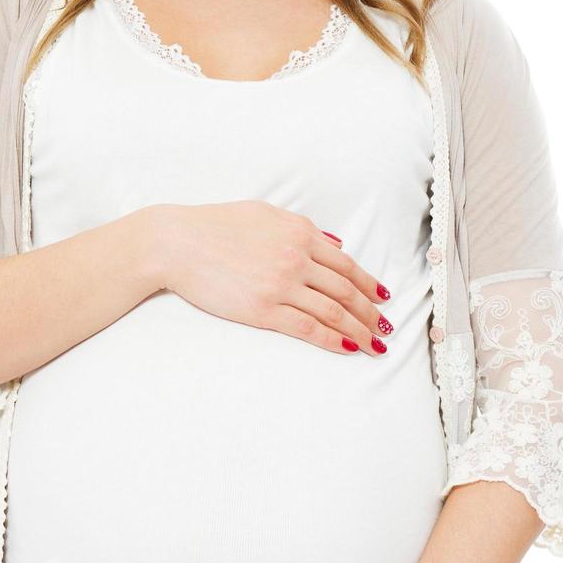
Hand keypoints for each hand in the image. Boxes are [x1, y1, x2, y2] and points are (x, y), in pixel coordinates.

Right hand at [139, 200, 395, 355]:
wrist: (176, 242)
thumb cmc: (215, 225)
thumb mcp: (265, 213)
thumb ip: (302, 228)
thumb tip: (334, 242)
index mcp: (300, 232)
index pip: (346, 265)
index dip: (369, 284)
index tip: (383, 299)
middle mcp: (297, 258)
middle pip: (347, 291)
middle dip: (371, 313)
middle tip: (386, 328)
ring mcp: (282, 285)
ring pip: (334, 312)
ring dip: (361, 330)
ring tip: (375, 345)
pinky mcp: (263, 309)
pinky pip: (309, 328)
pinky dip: (334, 340)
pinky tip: (348, 348)